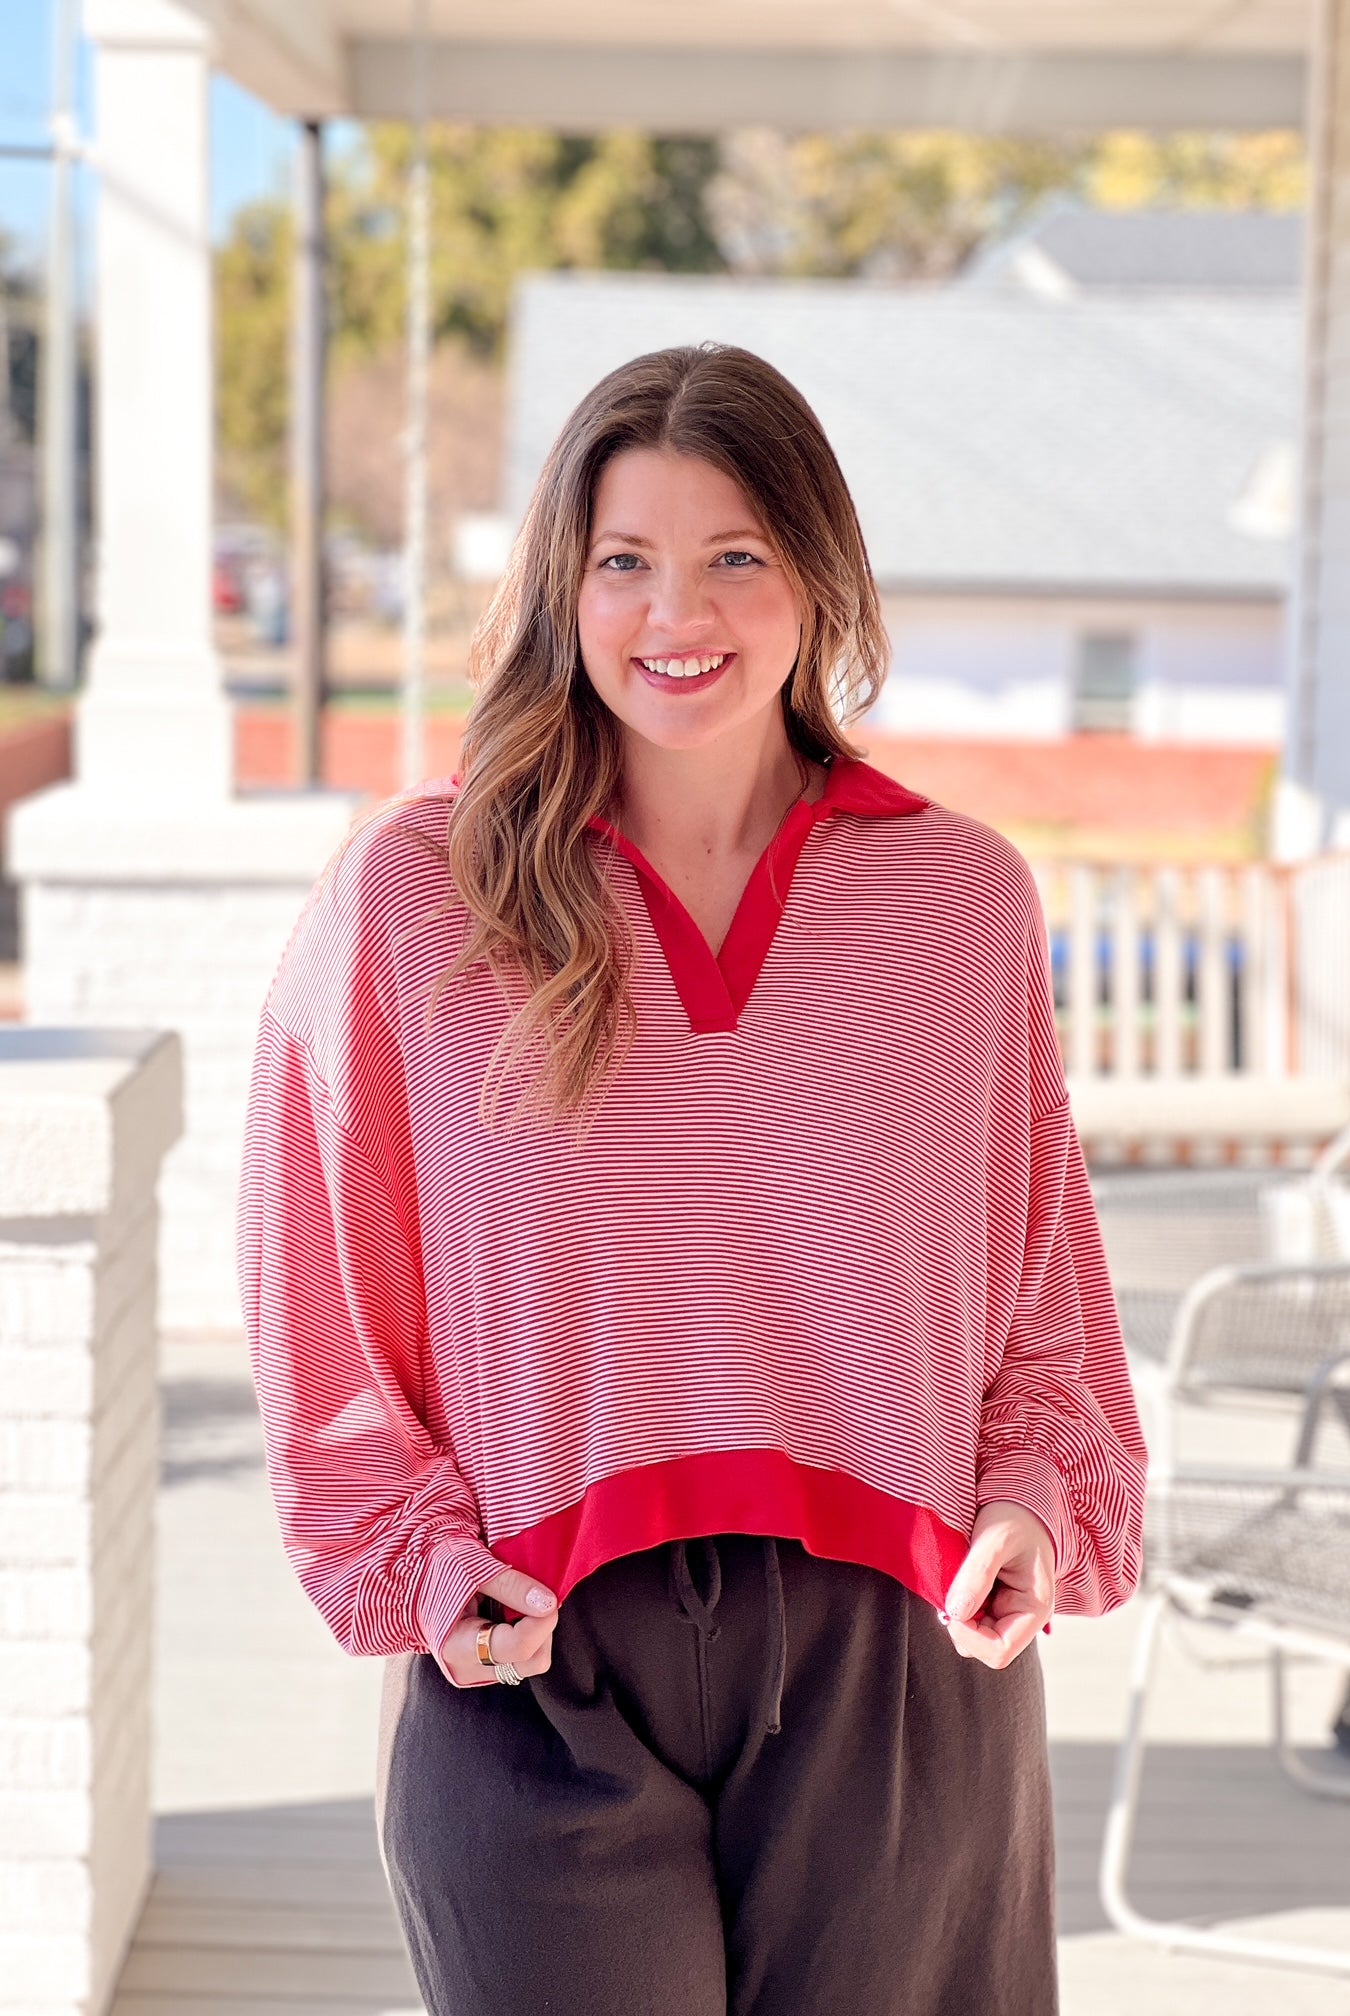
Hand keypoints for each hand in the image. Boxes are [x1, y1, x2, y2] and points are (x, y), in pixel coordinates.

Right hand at [436, 1567, 558, 1687]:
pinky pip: (522, 1657)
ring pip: (530, 1662)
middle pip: (531, 1661)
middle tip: (534, 1596)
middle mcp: (467, 1669)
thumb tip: (549, 1603)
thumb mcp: (474, 1566)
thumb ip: (511, 1585)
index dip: (540, 1622)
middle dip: (542, 1628)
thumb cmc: (440, 1567)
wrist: (417, 1578)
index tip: (550, 1598)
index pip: (515, 1647)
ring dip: (536, 1631)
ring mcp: (478, 1672)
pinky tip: (510, 1612)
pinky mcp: (487, 1667)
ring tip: (517, 1602)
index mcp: (456, 1647)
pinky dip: (526, 1633)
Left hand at [942, 1499, 1054, 1669]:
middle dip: (962, 1627)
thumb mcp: (995, 1539)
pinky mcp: (993, 1604)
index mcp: (1034, 1608)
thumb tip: (955, 1613)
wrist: (1018, 1502)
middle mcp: (1023, 1617)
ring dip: (958, 1617)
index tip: (950, 1611)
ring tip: (957, 1582)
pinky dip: (958, 1607)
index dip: (971, 1638)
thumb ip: (977, 1575)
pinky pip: (971, 1619)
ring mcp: (1008, 1612)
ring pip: (974, 1636)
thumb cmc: (1014, 1516)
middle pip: (985, 1649)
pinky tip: (960, 1583)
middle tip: (949, 1593)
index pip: (1001, 1650)